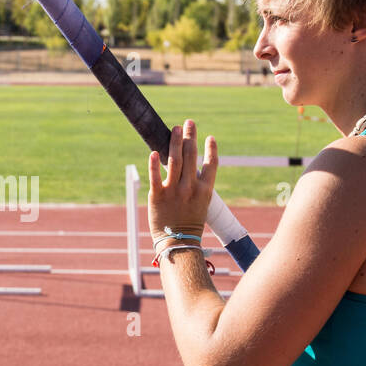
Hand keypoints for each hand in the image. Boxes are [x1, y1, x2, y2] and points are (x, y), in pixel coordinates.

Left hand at [148, 119, 216, 241]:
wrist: (177, 243)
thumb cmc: (189, 224)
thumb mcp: (201, 204)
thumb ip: (198, 186)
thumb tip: (194, 169)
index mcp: (205, 190)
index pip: (211, 164)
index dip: (211, 149)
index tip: (210, 137)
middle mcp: (190, 187)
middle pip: (191, 156)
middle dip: (191, 136)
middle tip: (189, 123)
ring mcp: (174, 190)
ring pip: (175, 159)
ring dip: (175, 141)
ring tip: (176, 129)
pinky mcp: (158, 195)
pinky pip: (155, 175)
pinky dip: (154, 162)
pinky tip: (154, 151)